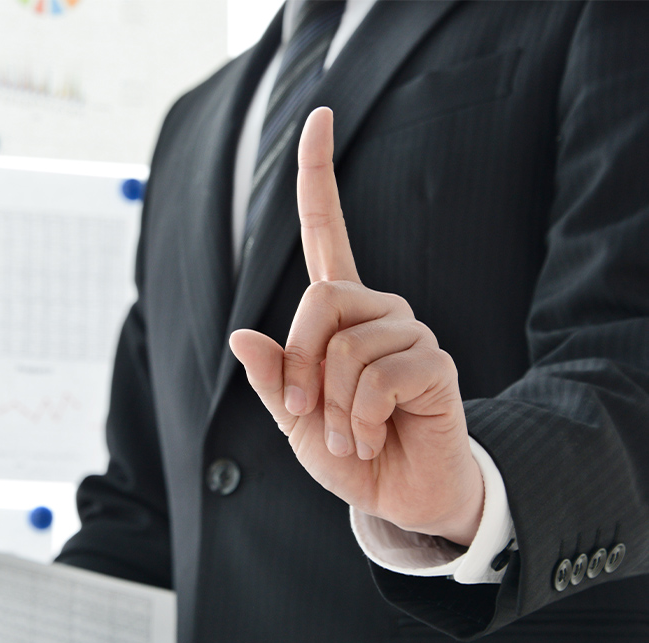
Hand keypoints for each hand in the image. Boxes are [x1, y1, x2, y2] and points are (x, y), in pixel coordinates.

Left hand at [229, 107, 483, 545]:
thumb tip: (239, 335)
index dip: (319, 175)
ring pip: (345, 346)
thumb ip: (271, 379)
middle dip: (299, 366)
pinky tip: (371, 437)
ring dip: (330, 407)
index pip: (328, 230)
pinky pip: (376, 377)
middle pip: (318, 299)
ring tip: (348, 435)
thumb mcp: (293, 417)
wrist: (398, 495)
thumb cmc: (347, 450)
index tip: (322, 114)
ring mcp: (409, 333)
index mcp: (339, 314)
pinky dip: (357, 419)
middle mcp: (378, 310)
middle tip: (308, 414)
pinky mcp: (435, 364)